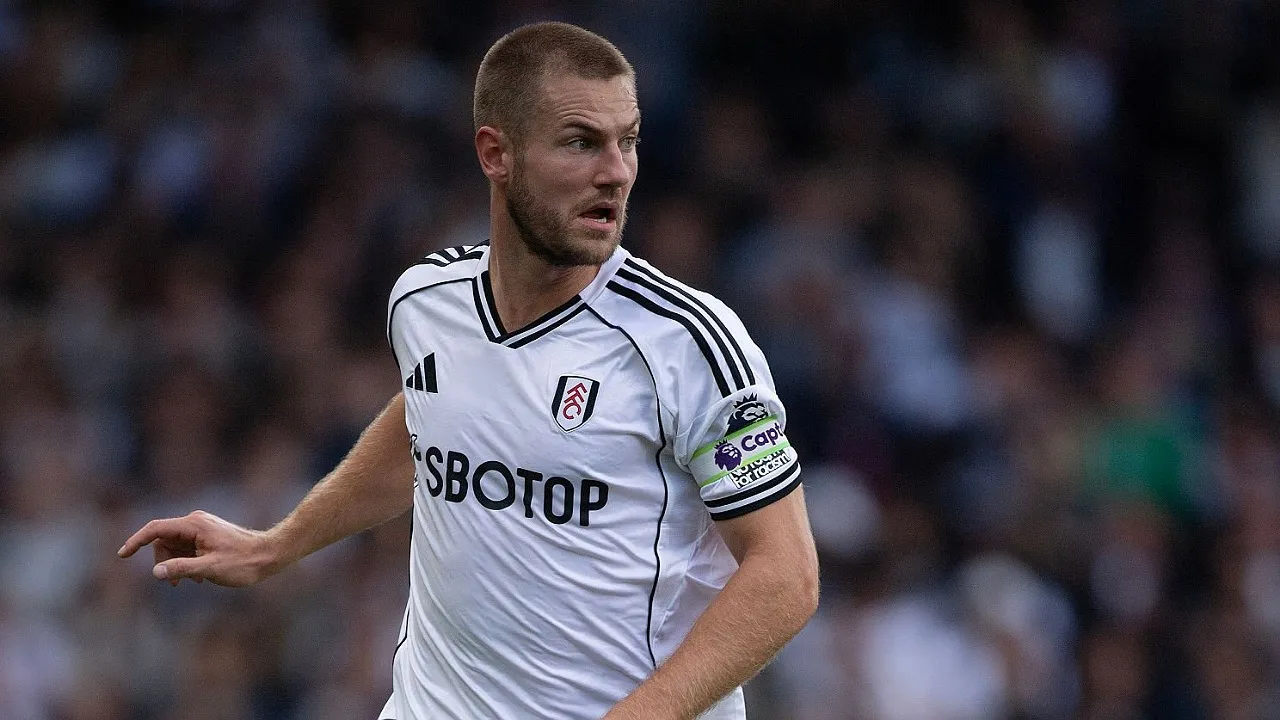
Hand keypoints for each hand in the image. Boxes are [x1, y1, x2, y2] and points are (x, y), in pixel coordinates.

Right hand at [117, 510, 276, 586]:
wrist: (270, 555)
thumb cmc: (243, 562)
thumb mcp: (210, 569)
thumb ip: (182, 568)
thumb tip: (156, 572)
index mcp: (194, 525)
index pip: (156, 528)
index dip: (136, 541)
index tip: (122, 555)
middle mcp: (195, 522)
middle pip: (163, 540)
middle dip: (163, 561)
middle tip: (175, 583)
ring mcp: (202, 528)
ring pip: (174, 546)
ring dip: (176, 564)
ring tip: (191, 582)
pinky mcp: (208, 536)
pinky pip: (186, 548)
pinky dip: (186, 562)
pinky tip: (199, 578)